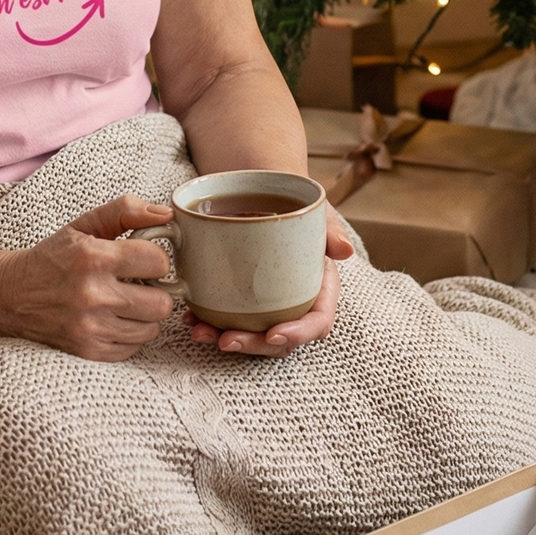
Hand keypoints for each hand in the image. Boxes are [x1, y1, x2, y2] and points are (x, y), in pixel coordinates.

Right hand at [0, 195, 175, 361]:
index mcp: (95, 258)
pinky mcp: (87, 351)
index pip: (159, 262)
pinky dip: (129, 334)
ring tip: (125, 301)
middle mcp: (93, 296)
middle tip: (140, 283)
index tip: (144, 259)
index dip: (157, 258)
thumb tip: (166, 214)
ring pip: (151, 328)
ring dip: (144, 314)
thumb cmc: (53, 256)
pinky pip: (133, 348)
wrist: (12, 295)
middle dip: (156, 290)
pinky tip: (114, 319)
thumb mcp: (85, 224)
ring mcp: (90, 328)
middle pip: (162, 303)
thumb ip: (126, 211)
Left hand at [185, 206, 354, 357]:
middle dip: (252, 345)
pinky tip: (191, 318)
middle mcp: (294, 303)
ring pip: (251, 334)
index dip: (297, 334)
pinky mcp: (242, 300)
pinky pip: (227, 319)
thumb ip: (330, 231)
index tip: (273, 334)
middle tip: (224, 339)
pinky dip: (207, 323)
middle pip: (279, 339)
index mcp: (319, 289)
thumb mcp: (316, 213)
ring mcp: (267, 305)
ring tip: (198, 331)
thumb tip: (344, 251)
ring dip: (222, 338)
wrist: (262, 189)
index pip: (316, 322)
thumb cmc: (295, 204)